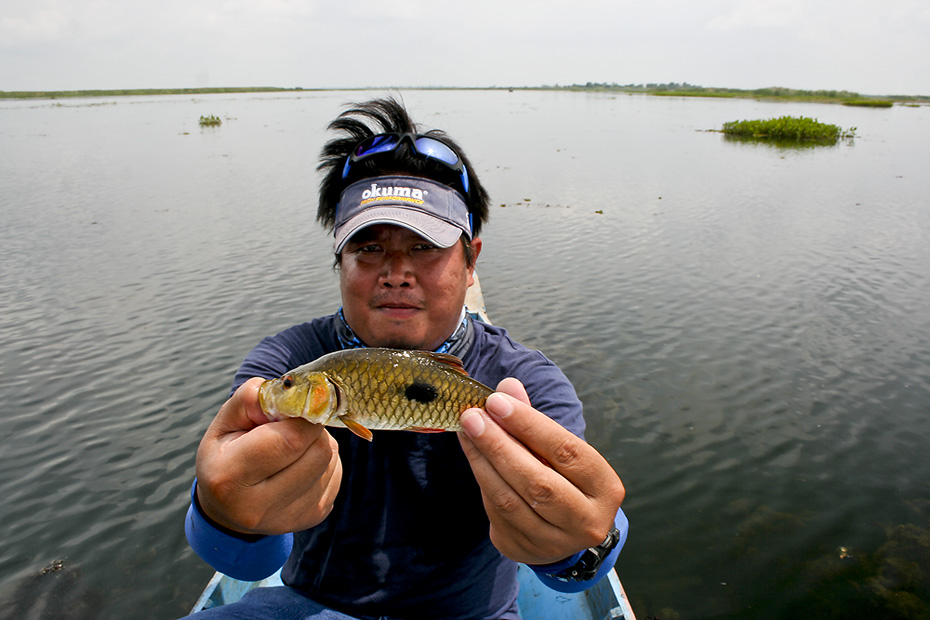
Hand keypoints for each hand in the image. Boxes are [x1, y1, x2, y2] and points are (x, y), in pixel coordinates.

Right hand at [195, 377, 342, 535]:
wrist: (227, 508)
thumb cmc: (226, 455)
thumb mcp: (225, 423)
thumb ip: (250, 399)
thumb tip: (288, 392)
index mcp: (230, 477)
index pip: (291, 439)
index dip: (304, 414)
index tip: (300, 405)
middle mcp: (258, 506)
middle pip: (318, 452)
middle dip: (312, 429)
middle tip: (293, 425)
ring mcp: (288, 518)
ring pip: (331, 461)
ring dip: (318, 444)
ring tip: (292, 446)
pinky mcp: (311, 518)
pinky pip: (335, 476)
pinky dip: (324, 462)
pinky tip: (299, 464)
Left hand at [458, 378, 624, 564]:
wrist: (564, 528)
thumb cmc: (565, 476)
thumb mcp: (559, 448)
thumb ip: (534, 420)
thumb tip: (507, 387)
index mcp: (605, 488)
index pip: (567, 451)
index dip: (530, 425)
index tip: (498, 402)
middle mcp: (586, 521)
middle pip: (538, 481)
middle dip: (500, 445)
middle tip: (473, 416)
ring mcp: (555, 542)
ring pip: (511, 500)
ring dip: (483, 461)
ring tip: (467, 430)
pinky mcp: (524, 549)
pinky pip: (496, 512)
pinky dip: (481, 478)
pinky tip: (472, 453)